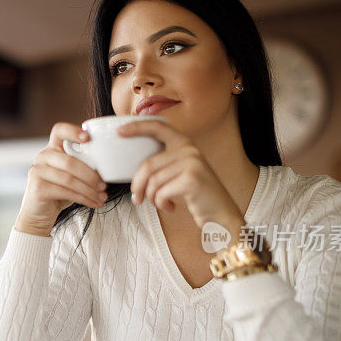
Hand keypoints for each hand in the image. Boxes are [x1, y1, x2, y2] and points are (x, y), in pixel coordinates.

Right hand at [15, 122, 107, 235]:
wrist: (39, 214)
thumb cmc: (59, 192)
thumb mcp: (71, 176)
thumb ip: (82, 167)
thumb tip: (107, 171)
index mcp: (52, 148)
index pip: (59, 131)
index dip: (73, 131)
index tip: (88, 139)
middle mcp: (42, 157)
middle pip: (69, 161)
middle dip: (90, 175)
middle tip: (103, 185)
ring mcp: (37, 171)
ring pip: (69, 179)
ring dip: (88, 190)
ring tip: (101, 197)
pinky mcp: (38, 188)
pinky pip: (65, 192)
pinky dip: (83, 198)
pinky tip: (92, 203)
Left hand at [120, 119, 243, 232]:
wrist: (220, 213)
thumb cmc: (196, 194)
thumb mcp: (181, 172)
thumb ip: (164, 164)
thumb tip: (135, 172)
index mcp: (185, 143)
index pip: (158, 127)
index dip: (137, 127)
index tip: (119, 131)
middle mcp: (189, 150)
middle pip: (148, 165)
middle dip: (137, 185)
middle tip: (136, 198)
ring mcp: (192, 163)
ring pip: (153, 181)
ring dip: (151, 198)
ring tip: (160, 203)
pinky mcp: (191, 180)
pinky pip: (161, 193)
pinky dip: (161, 204)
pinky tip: (171, 207)